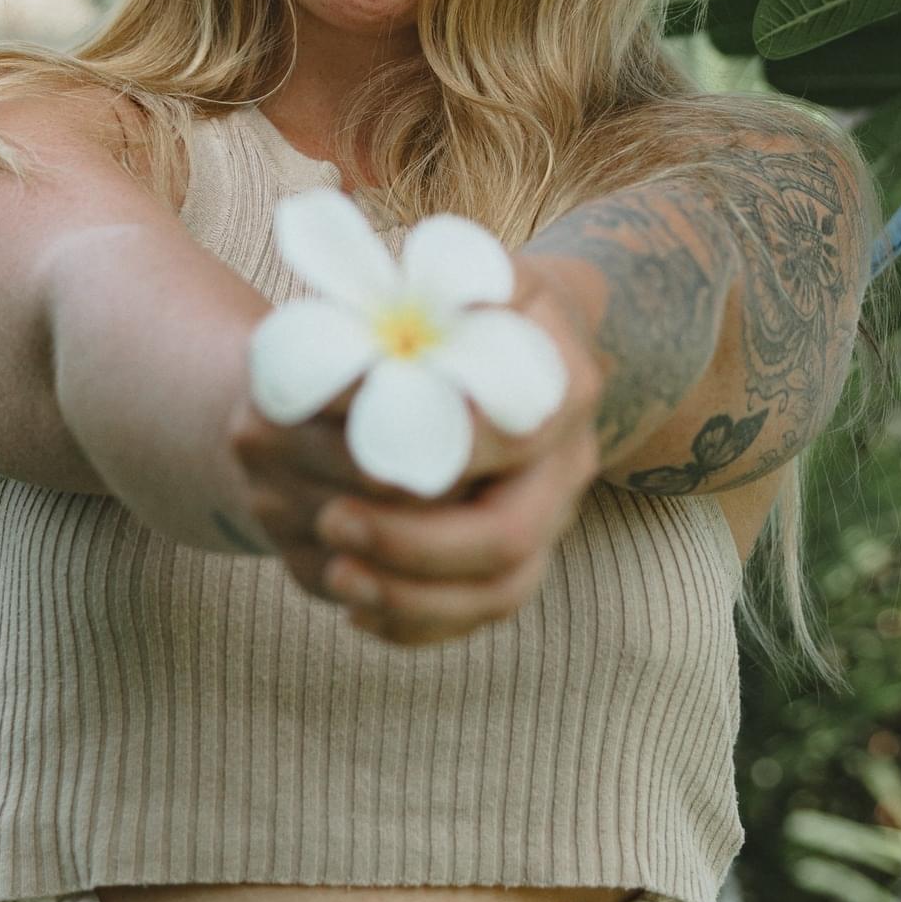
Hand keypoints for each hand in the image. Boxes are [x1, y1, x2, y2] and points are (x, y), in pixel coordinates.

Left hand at [226, 257, 601, 646]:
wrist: (508, 336)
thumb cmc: (465, 300)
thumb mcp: (454, 278)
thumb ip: (422, 307)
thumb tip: (363, 360)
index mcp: (563, 383)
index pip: (512, 435)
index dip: (437, 447)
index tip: (358, 443)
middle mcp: (569, 461)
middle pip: (509, 536)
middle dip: (414, 542)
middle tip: (331, 522)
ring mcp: (550, 517)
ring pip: (498, 593)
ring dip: (410, 596)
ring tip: (336, 575)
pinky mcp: (520, 557)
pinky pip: (476, 616)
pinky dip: (415, 623)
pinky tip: (355, 609)